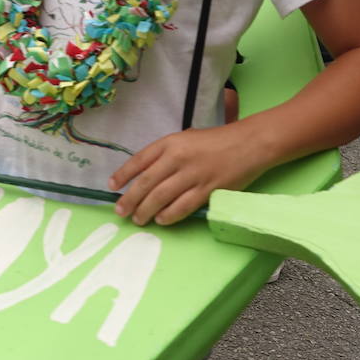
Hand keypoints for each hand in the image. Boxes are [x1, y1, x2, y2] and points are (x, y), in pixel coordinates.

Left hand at [109, 124, 266, 225]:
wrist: (248, 144)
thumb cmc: (214, 141)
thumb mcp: (185, 139)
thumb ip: (165, 154)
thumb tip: (144, 175)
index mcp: (170, 142)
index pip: (139, 160)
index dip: (123, 174)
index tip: (112, 186)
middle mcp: (178, 157)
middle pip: (147, 182)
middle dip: (130, 199)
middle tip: (120, 212)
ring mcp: (193, 174)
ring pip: (161, 197)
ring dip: (146, 211)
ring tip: (138, 219)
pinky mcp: (208, 190)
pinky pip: (183, 206)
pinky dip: (169, 215)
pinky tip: (160, 220)